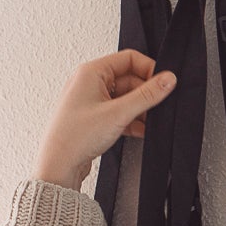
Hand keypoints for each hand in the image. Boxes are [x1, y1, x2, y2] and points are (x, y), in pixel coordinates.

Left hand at [33, 50, 176, 191]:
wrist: (58, 167)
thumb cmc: (74, 138)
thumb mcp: (118, 113)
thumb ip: (147, 95)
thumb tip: (167, 80)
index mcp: (91, 72)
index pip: (129, 58)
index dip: (149, 69)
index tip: (163, 83)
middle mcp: (89, 83)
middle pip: (128, 79)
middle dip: (145, 94)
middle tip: (158, 105)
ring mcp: (90, 101)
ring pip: (124, 97)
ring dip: (138, 109)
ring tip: (149, 122)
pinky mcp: (93, 118)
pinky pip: (117, 112)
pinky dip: (130, 119)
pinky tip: (139, 130)